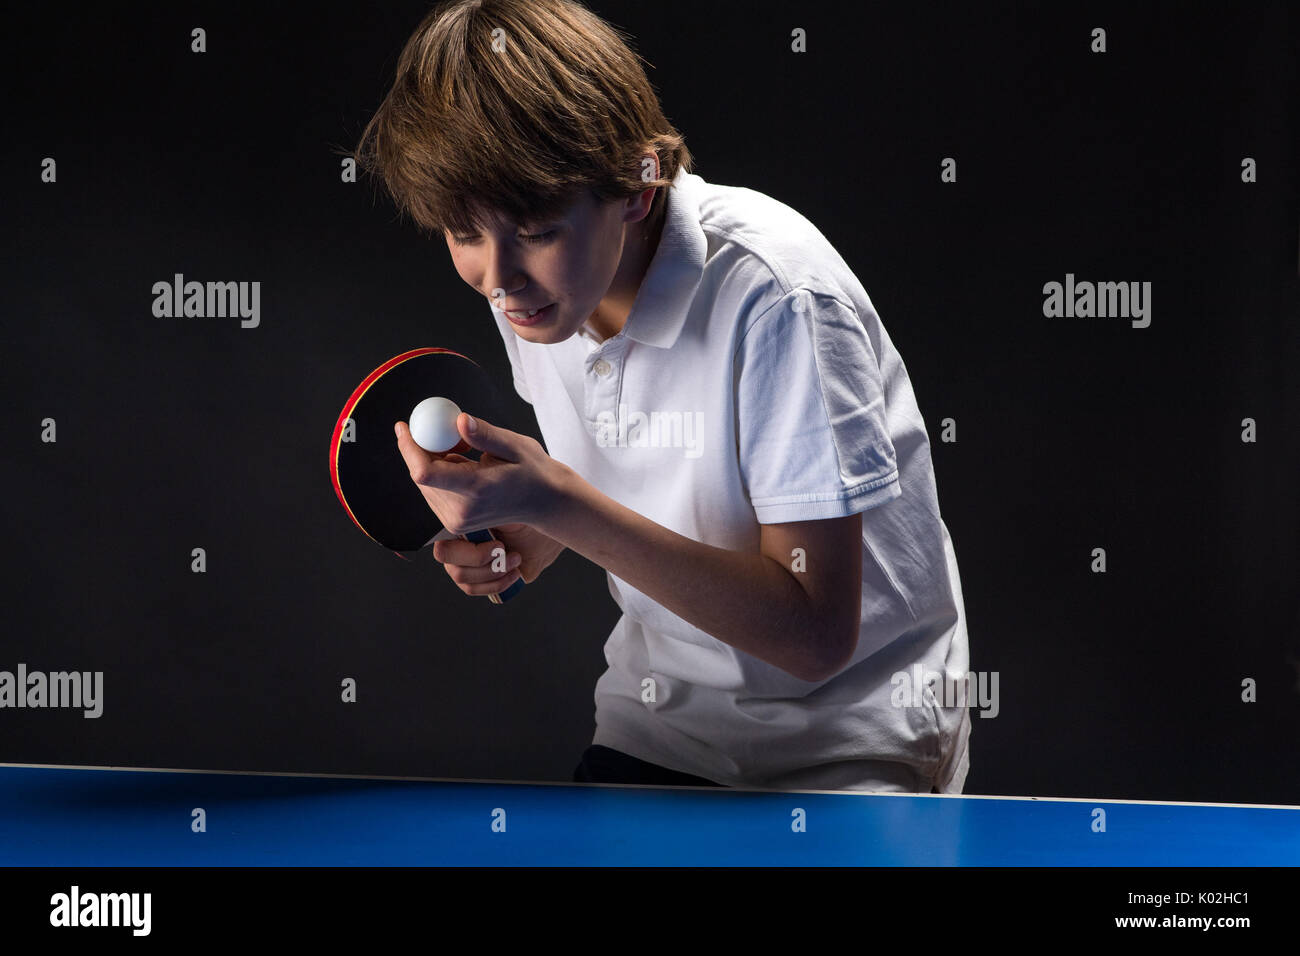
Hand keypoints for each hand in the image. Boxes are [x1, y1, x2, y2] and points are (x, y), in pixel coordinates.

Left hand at [394, 413, 568, 534]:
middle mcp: (462, 511)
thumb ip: (485, 434)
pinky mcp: (454, 524)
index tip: (403, 426)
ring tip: (465, 451)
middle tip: (444, 430)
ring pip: (424, 483)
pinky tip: (464, 467)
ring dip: (433, 461)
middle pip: (421, 475)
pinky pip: (433, 491)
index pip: (425, 473)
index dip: (408, 448)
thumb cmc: (532, 470)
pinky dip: (440, 474)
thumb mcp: (515, 445)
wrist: (544, 502)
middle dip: (423, 448)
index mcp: (476, 489)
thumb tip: (459, 419)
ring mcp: (456, 521)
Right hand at [431, 522, 565, 596]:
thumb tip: (471, 510)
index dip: (470, 550)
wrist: (542, 538)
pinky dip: (498, 583)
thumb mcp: (507, 508)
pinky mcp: (477, 581)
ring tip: (515, 558)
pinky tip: (514, 572)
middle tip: (504, 550)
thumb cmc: (524, 518)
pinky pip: (475, 590)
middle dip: (481, 561)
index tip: (499, 544)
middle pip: (451, 565)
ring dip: (495, 571)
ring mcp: (464, 566)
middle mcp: (456, 547)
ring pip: (464, 579)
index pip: (443, 546)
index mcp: (457, 526)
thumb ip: (484, 509)